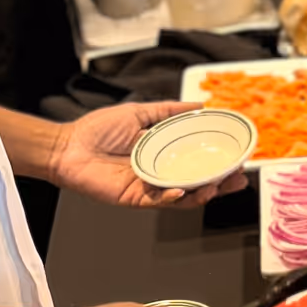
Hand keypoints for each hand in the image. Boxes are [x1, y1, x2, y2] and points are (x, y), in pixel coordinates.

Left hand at [49, 101, 251, 208]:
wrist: (67, 146)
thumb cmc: (97, 129)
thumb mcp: (140, 112)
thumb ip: (170, 110)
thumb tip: (201, 104)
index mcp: (164, 154)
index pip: (199, 160)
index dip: (220, 162)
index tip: (240, 158)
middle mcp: (161, 172)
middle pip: (197, 182)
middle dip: (221, 183)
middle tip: (238, 179)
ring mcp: (149, 187)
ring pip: (183, 196)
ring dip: (202, 193)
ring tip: (216, 186)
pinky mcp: (134, 199)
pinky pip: (159, 202)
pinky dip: (173, 198)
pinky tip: (183, 191)